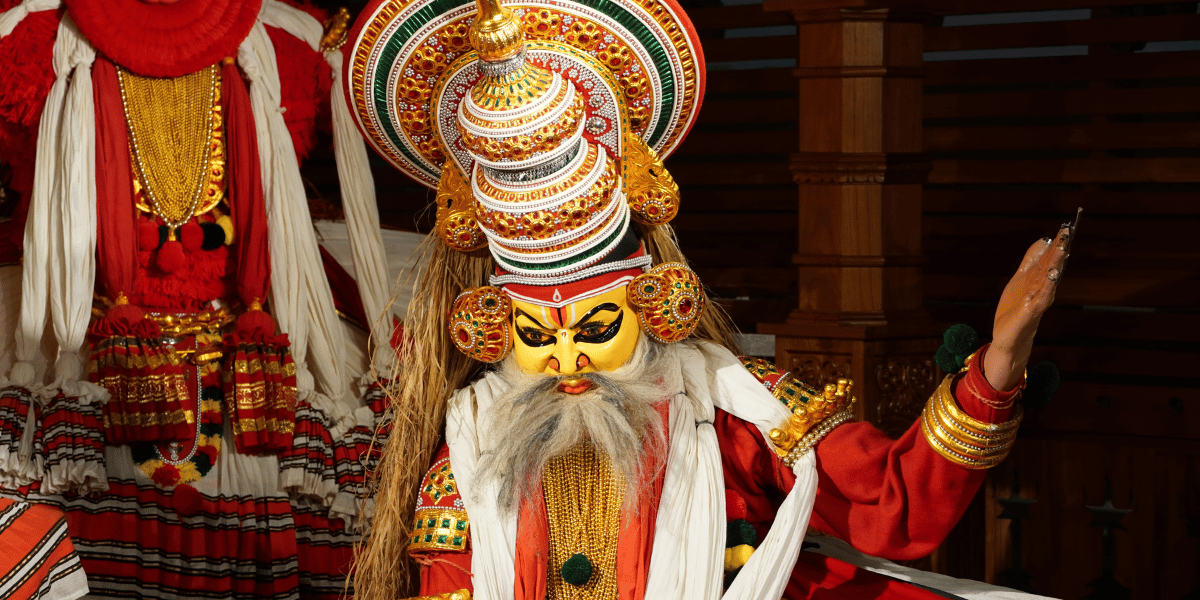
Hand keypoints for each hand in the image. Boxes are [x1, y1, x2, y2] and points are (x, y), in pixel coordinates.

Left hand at [984, 212, 1077, 390]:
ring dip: (1056, 265)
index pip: (1050, 259)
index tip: (1065, 227)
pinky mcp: (1029, 313)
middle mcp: (1042, 289)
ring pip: (1050, 279)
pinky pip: (1040, 298)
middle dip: (1060, 250)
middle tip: (1068, 232)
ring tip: (1062, 249)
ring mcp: (1037, 301)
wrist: (1007, 338)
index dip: (1057, 243)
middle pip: (1053, 266)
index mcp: (1038, 280)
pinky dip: (1047, 287)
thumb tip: (1043, 240)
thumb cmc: (1015, 308)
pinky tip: (1051, 276)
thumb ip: (1031, 261)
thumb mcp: (1020, 279)